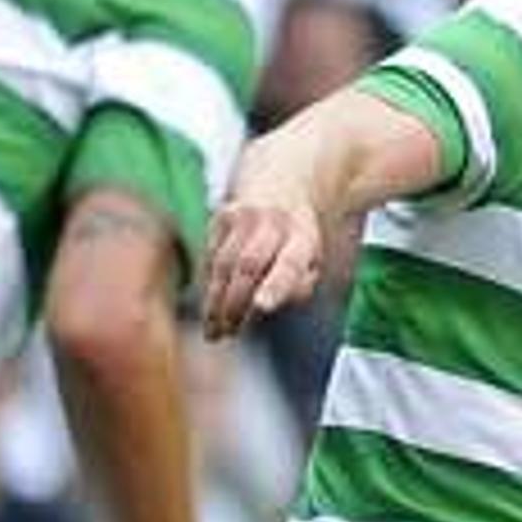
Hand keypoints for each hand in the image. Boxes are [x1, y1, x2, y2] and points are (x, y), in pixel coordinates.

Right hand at [200, 190, 327, 339]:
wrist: (279, 188)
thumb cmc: (297, 240)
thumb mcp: (313, 260)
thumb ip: (298, 285)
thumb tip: (265, 306)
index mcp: (303, 236)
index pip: (289, 263)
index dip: (275, 286)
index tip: (262, 307)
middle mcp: (273, 223)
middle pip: (248, 266)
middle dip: (236, 303)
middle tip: (228, 333)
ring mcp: (244, 216)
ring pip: (223, 263)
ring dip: (216, 300)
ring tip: (214, 330)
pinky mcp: (220, 216)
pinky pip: (210, 256)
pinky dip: (208, 284)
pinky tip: (208, 305)